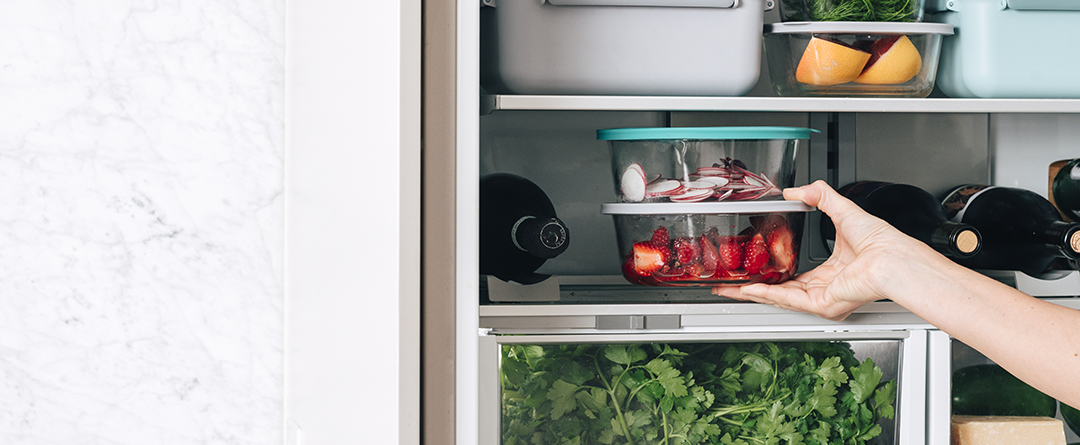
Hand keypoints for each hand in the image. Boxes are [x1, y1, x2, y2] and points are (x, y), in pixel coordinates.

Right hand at [711, 180, 929, 319]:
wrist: (892, 257)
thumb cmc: (881, 242)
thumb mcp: (842, 210)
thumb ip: (819, 196)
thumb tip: (796, 190)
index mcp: (834, 271)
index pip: (797, 276)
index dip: (774, 270)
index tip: (757, 267)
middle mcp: (828, 288)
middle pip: (783, 290)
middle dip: (756, 287)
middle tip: (734, 282)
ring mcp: (824, 299)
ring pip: (780, 297)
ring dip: (754, 292)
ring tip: (732, 288)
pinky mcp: (822, 305)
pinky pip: (788, 300)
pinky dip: (766, 294)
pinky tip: (749, 289)